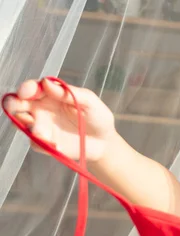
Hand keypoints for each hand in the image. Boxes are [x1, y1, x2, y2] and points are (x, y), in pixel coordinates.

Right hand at [4, 78, 118, 161]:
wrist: (105, 142)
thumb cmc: (97, 117)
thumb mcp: (89, 101)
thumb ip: (69, 92)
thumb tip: (46, 83)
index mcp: (50, 95)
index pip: (32, 88)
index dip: (27, 88)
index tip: (27, 92)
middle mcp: (41, 109)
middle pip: (16, 103)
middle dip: (13, 104)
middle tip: (19, 108)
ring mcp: (41, 126)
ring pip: (21, 123)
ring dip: (26, 125)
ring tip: (41, 132)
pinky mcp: (45, 144)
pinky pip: (35, 143)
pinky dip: (42, 143)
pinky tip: (57, 145)